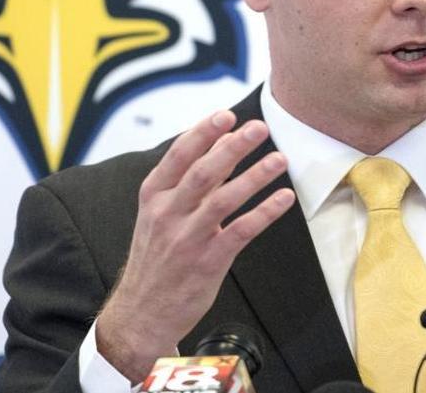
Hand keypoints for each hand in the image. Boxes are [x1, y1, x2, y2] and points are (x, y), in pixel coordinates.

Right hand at [95, 110, 294, 380]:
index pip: (179, 155)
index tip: (227, 115)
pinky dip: (264, 212)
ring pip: (224, 199)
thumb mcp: (160, 213)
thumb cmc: (157, 256)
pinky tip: (283, 199)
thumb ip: (189, 180)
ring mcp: (187, 238)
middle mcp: (167, 213)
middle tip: (259, 128)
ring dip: (254, 176)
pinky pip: (241, 231)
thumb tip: (221, 143)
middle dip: (233, 147)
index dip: (204, 133)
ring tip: (279, 159)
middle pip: (203, 172)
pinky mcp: (208, 262)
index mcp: (153, 196)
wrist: (142, 312)